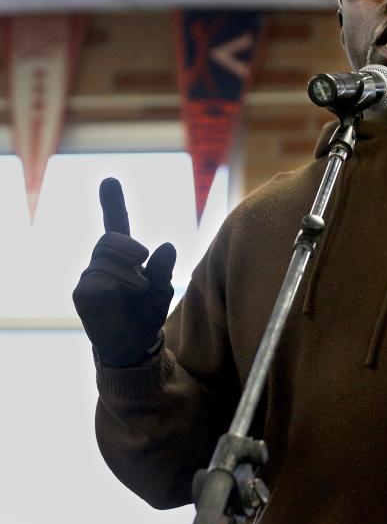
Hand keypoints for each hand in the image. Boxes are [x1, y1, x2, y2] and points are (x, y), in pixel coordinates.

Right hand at [72, 178, 176, 367]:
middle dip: (129, 246)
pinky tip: (123, 293)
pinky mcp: (83, 293)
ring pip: (103, 258)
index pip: (116, 225)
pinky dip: (115, 284)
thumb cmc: (147, 313)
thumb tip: (166, 245)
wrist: (134, 344)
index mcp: (124, 256)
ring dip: (128, 271)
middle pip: (110, 239)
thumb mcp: (162, 289)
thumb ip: (164, 268)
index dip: (113, 203)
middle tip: (143, 259)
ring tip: (141, 287)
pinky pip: (96, 280)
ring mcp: (91, 277)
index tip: (110, 180)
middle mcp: (103, 262)